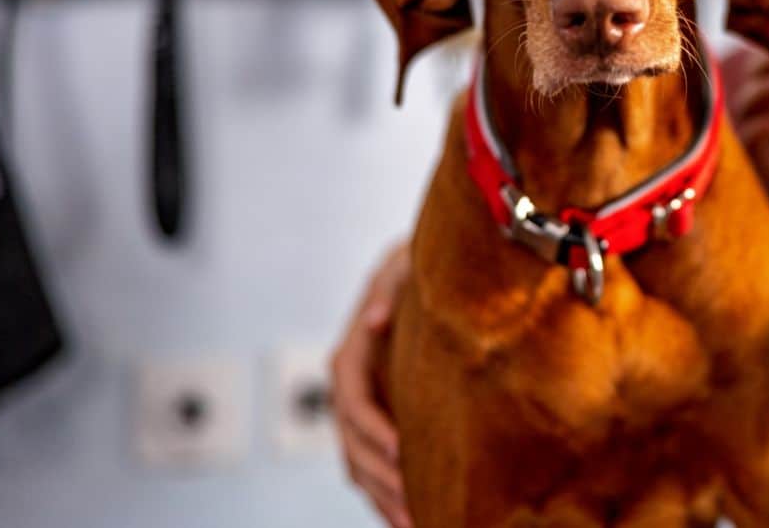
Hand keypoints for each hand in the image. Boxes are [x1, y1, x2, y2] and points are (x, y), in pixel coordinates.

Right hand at [331, 242, 412, 527]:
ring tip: (416, 525)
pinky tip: (411, 518)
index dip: (374, 431)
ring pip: (360, 465)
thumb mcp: (402, 265)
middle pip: (353, 445)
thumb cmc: (413, 270)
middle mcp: (348, 388)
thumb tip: (372, 321)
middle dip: (382, 478)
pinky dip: (387, 494)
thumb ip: (389, 286)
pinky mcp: (378, 423)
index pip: (352, 401)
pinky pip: (373, 466)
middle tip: (416, 507)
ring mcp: (361, 410)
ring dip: (384, 498)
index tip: (403, 454)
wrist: (419, 277)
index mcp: (349, 356)